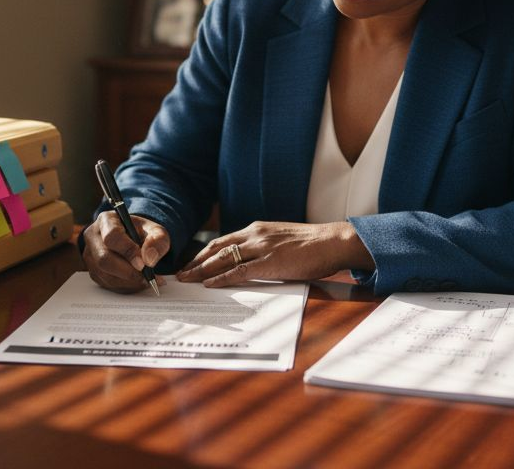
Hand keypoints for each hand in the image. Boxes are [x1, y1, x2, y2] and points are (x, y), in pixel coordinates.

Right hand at [82, 211, 169, 293]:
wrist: (133, 239)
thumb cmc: (141, 233)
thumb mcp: (156, 231)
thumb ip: (158, 241)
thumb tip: (149, 259)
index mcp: (107, 220)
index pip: (112, 236)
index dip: (127, 251)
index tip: (143, 263)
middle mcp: (93, 237)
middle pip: (104, 259)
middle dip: (128, 271)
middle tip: (147, 277)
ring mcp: (90, 255)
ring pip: (105, 274)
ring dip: (128, 282)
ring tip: (147, 280)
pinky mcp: (93, 271)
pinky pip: (107, 284)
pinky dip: (125, 287)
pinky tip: (138, 282)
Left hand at [176, 221, 374, 287]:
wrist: (332, 241)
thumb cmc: (311, 245)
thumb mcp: (280, 240)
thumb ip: (263, 248)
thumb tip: (249, 261)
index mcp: (257, 229)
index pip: (223, 241)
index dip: (204, 253)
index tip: (191, 263)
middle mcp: (255, 234)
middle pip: (216, 248)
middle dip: (196, 262)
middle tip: (180, 273)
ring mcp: (261, 247)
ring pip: (223, 258)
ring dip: (202, 270)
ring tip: (187, 280)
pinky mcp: (270, 262)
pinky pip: (239, 271)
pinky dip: (222, 278)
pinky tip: (209, 284)